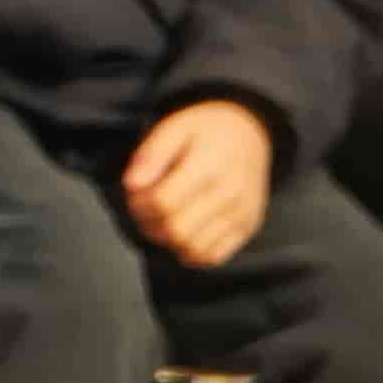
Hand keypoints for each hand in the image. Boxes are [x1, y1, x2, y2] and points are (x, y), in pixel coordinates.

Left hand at [120, 97, 272, 268]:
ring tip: (162, 222)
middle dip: (149, 225)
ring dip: (168, 242)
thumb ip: (150, 155)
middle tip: (144, 211)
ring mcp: (241, 215)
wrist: (252, 132)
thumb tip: (131, 186)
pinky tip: (183, 235)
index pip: (164, 202)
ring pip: (195, 249)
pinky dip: (191, 253)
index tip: (134, 196)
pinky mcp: (248, 228)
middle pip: (177, 230)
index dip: (139, 205)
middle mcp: (229, 195)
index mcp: (207, 167)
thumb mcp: (174, 127)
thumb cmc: (207, 129)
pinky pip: (215, 256)